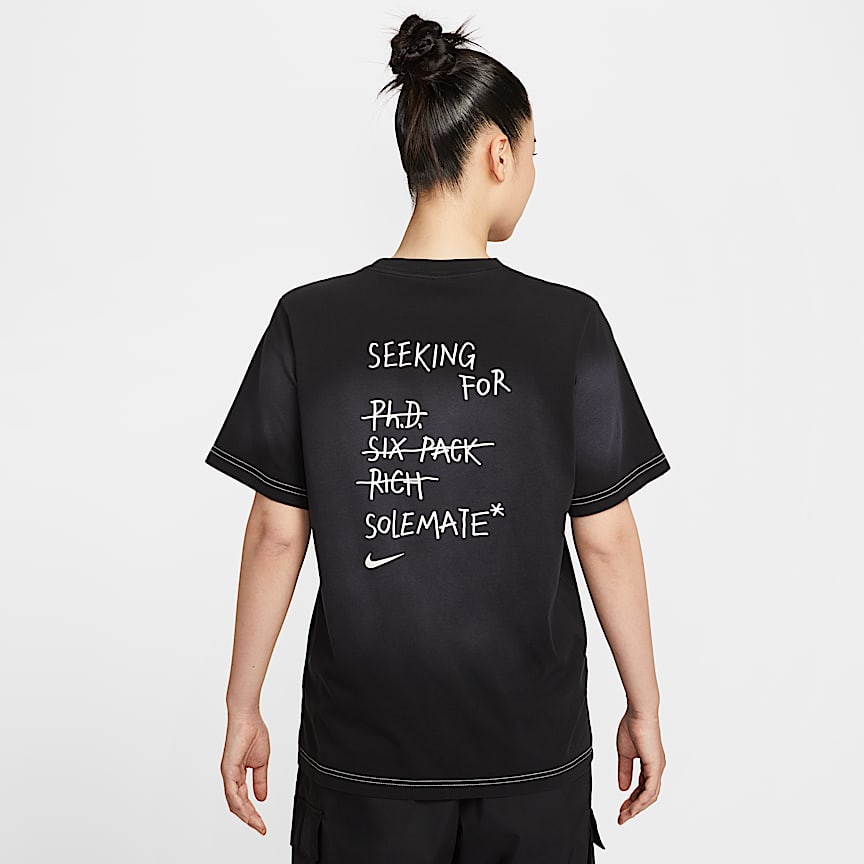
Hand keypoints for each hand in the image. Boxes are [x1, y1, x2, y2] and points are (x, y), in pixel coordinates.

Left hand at [221, 711, 270, 834]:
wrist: (248, 716)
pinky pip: (233, 792)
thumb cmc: (253, 732)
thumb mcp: (261, 762)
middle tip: (261, 829)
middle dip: (250, 819)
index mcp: (237, 774)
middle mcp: (230, 776)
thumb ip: (260, 780)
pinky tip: (248, 812)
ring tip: (257, 824)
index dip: (253, 813)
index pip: (243, 800)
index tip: (263, 825)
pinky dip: (240, 804)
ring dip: (246, 815)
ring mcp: (228, 773)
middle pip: (237, 805)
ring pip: (234, 802)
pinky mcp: (228, 768)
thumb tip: (262, 798)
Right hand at [615, 710, 665, 823]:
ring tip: (624, 815)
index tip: (621, 809)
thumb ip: (624, 771)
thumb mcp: (625, 753)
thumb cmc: (633, 726)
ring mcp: (657, 768)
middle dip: (634, 808)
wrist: (639, 713)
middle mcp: (656, 768)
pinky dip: (641, 801)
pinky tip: (632, 808)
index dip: (632, 800)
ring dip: (636, 808)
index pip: (642, 788)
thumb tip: (623, 788)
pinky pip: (650, 790)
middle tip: (621, 817)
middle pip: (647, 796)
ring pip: (649, 796)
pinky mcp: (655, 767)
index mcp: (650, 764)